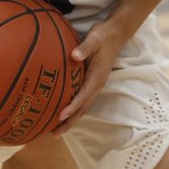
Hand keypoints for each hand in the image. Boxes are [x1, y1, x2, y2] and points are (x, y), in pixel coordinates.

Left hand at [53, 21, 125, 136]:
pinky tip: (61, 114)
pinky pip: (82, 101)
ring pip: (83, 108)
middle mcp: (97, 85)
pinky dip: (73, 110)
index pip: (84, 95)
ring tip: (54, 131)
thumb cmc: (103, 35)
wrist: (116, 33)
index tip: (60, 116)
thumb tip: (74, 55)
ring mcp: (95, 85)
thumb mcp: (95, 38)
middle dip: (69, 122)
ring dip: (70, 120)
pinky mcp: (92, 83)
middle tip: (53, 134)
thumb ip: (85, 47)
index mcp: (97, 76)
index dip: (73, 106)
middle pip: (83, 109)